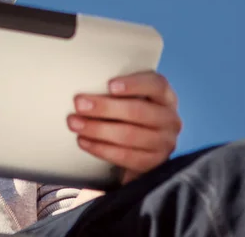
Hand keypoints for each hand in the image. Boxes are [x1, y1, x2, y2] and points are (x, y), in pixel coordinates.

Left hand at [67, 71, 181, 183]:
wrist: (144, 147)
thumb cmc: (133, 112)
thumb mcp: (133, 96)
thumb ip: (118, 90)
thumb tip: (86, 80)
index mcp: (165, 96)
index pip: (155, 85)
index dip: (133, 84)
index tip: (110, 85)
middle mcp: (169, 119)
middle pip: (138, 111)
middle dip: (105, 108)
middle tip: (79, 104)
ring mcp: (164, 143)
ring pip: (129, 135)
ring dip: (97, 129)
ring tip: (75, 123)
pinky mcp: (153, 163)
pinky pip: (124, 156)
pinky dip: (100, 148)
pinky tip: (83, 141)